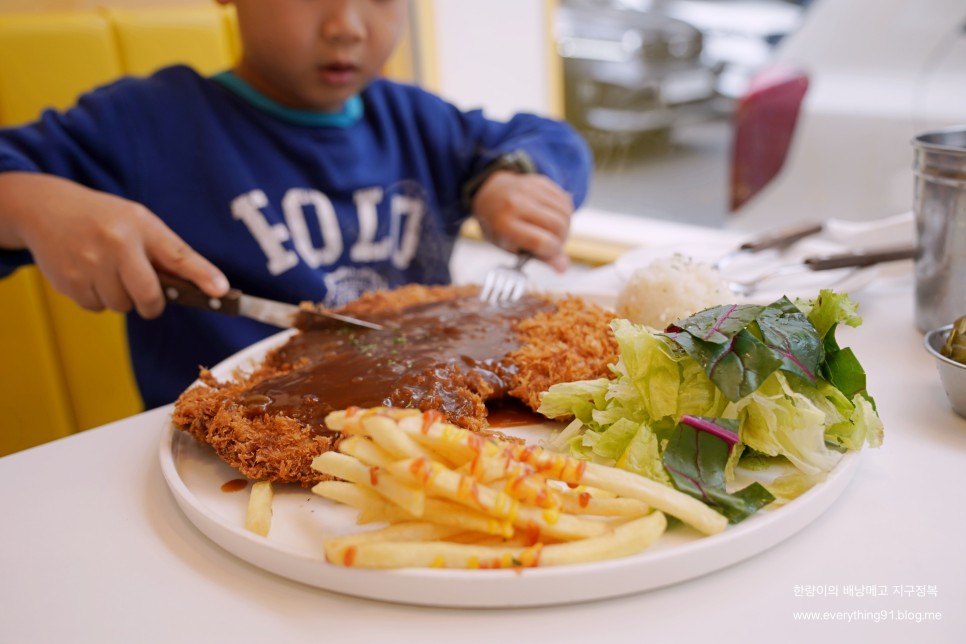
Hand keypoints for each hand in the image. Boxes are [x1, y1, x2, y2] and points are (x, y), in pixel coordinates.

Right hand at [0, 172, 227, 317]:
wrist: (44, 209)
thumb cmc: (104, 218)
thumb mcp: (139, 222)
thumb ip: (168, 252)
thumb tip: (203, 286)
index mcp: (138, 226)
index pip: (177, 255)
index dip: (202, 275)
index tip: (222, 290)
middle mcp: (114, 244)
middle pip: (149, 297)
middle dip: (152, 303)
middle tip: (147, 293)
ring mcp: (87, 264)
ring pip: (122, 306)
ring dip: (121, 298)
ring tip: (108, 271)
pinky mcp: (67, 282)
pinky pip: (96, 308)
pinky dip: (98, 298)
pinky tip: (89, 274)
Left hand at [471, 171, 573, 271]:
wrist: (490, 193)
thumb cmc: (498, 225)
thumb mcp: (509, 245)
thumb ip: (537, 256)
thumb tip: (563, 267)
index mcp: (504, 223)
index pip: (540, 241)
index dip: (553, 251)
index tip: (552, 255)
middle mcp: (517, 203)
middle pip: (557, 225)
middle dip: (562, 239)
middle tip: (554, 244)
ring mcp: (530, 189)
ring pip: (565, 212)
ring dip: (566, 227)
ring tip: (554, 232)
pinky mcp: (541, 181)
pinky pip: (565, 200)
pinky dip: (565, 213)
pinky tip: (554, 218)